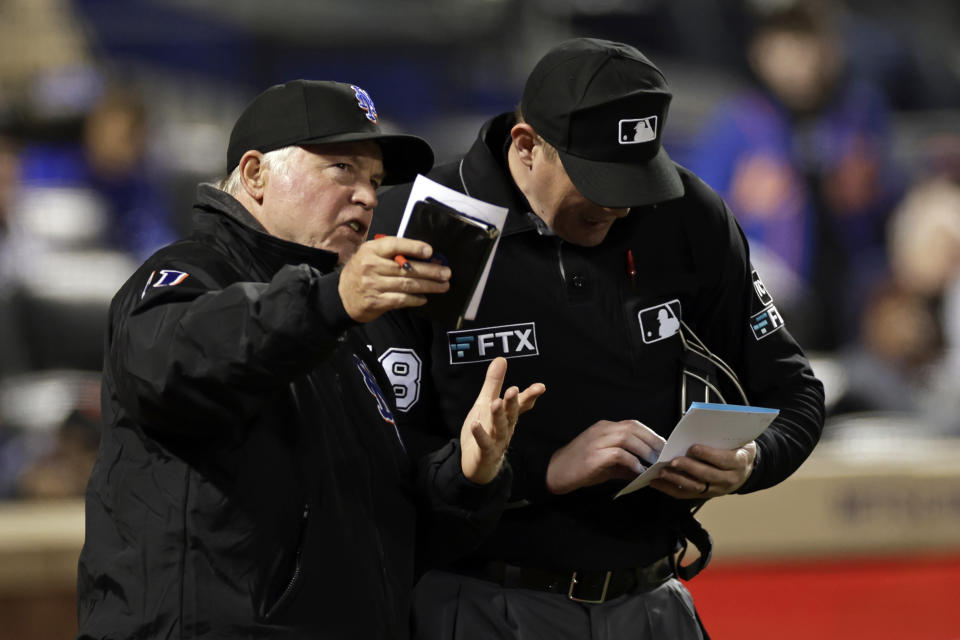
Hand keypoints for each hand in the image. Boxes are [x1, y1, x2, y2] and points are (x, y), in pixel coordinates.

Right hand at [339, 236, 450, 322]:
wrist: (342, 296)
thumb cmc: (361, 271)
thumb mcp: (370, 255)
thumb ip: (391, 253)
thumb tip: (424, 255)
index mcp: (371, 250)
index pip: (394, 245)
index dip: (413, 247)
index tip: (430, 251)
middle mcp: (371, 266)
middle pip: (406, 268)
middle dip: (430, 271)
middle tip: (446, 273)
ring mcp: (373, 285)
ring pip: (407, 285)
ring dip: (428, 286)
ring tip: (442, 286)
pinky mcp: (376, 301)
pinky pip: (400, 299)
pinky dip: (415, 299)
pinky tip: (424, 298)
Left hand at [460, 357, 545, 484]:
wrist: (477, 464)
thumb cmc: (485, 430)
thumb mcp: (486, 403)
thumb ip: (494, 383)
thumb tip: (501, 359)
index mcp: (508, 416)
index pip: (521, 404)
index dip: (530, 396)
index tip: (541, 387)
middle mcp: (506, 428)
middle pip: (511, 414)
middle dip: (513, 402)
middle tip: (514, 390)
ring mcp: (497, 442)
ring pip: (500, 428)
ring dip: (498, 416)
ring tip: (496, 403)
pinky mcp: (485, 453)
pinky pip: (484, 443)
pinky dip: (480, 435)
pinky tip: (475, 425)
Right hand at [545, 420, 665, 494]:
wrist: (555, 472)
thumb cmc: (580, 467)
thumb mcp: (606, 464)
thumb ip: (625, 464)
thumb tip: (646, 470)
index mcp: (604, 428)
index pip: (633, 424)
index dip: (650, 434)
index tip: (663, 447)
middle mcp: (601, 430)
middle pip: (633, 427)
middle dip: (652, 440)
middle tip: (663, 455)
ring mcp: (597, 441)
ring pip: (627, 437)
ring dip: (644, 450)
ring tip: (654, 462)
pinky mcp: (594, 455)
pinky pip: (618, 454)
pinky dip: (632, 461)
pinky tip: (638, 470)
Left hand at [649, 441, 756, 498]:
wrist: (746, 469)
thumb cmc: (737, 449)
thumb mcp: (738, 438)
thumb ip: (721, 432)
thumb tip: (694, 420)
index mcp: (738, 462)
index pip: (723, 460)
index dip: (708, 454)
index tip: (693, 448)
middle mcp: (729, 479)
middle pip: (707, 475)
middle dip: (688, 467)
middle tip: (673, 461)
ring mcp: (717, 489)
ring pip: (696, 487)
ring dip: (677, 479)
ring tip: (662, 472)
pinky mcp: (705, 494)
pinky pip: (686, 494)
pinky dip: (670, 489)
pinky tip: (657, 482)